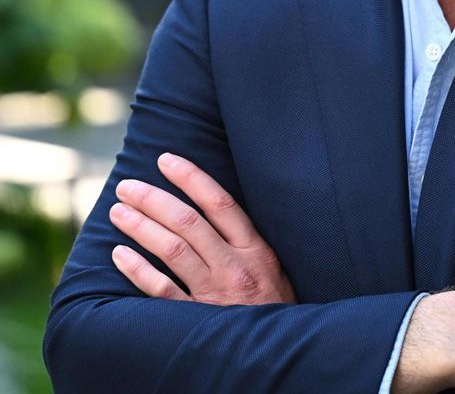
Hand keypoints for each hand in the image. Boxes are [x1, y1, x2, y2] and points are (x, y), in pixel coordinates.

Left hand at [109, 152, 295, 305]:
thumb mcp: (271, 265)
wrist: (280, 351)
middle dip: (154, 199)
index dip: (191, 178)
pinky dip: (139, 271)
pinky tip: (120, 254)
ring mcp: (214, 294)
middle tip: (127, 185)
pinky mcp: (196, 320)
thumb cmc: (274, 304)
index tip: (166, 160)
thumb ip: (244, 240)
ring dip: (141, 227)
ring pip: (172, 251)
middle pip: (188, 223)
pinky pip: (162, 292)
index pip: (220, 203)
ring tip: (118, 211)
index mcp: (255, 248)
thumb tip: (210, 204)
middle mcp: (234, 266)